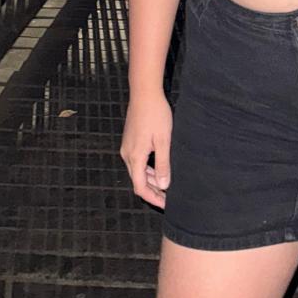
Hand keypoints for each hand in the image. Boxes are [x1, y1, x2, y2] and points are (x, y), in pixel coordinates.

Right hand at [120, 88, 172, 207]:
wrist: (144, 92)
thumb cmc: (156, 114)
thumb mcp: (164, 141)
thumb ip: (163, 164)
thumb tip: (164, 185)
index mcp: (135, 157)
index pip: (140, 187)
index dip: (153, 198)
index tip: (166, 204)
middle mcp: (127, 154)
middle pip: (138, 180)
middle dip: (154, 190)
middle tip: (169, 196)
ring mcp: (127, 146)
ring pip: (138, 170)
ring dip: (152, 178)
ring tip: (168, 181)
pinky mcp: (130, 139)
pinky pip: (138, 160)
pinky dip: (148, 167)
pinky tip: (160, 165)